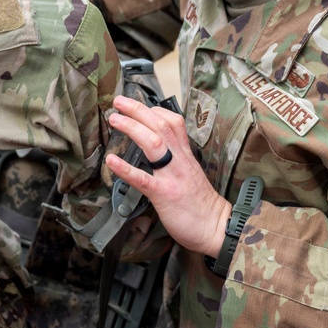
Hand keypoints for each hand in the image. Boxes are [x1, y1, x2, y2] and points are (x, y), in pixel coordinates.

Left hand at [106, 95, 230, 256]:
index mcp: (185, 156)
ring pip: (153, 143)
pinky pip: (143, 179)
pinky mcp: (164, 194)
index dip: (154, 110)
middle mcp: (179, 160)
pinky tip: (111, 160)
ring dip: (132, 128)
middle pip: (160, 125)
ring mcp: (172, 176)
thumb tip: (161, 154)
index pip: (173, 122)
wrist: (216, 226)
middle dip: (138, 110)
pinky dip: (125, 168)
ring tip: (114, 119)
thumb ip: (177, 161)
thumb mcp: (191, 174)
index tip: (137, 104)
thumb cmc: (201, 204)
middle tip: (119, 101)